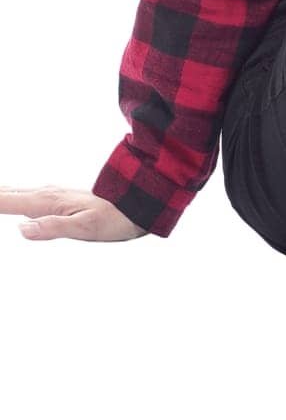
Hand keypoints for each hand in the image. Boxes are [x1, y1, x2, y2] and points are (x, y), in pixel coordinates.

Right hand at [0, 184, 148, 240]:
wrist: (137, 204)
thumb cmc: (115, 219)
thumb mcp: (86, 229)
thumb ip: (54, 228)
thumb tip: (21, 228)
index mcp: (46, 202)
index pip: (4, 200)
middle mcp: (44, 193)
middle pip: (3, 190)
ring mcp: (48, 194)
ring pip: (9, 189)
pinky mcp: (52, 198)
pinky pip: (19, 194)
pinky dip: (4, 192)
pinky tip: (4, 193)